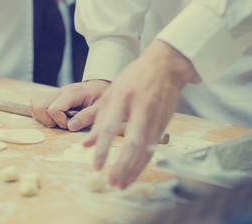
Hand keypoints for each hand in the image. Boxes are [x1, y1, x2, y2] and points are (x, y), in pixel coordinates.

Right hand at [29, 80, 109, 130]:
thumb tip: (71, 126)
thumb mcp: (100, 108)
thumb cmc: (101, 97)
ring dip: (45, 118)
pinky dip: (43, 115)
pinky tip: (57, 118)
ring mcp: (55, 94)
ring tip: (60, 120)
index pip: (53, 109)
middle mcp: (60, 91)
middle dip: (49, 121)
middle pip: (39, 107)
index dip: (61, 122)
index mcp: (72, 93)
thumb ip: (87, 117)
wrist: (100, 87)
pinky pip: (38, 105)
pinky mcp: (52, 97)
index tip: (72, 124)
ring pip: (35, 105)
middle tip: (64, 123)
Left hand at [83, 40, 199, 188]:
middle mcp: (141, 108)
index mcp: (122, 97)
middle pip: (133, 142)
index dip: (104, 149)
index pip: (111, 127)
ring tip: (122, 184)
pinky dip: (143, 163)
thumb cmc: (134, 79)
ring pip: (146, 149)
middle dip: (122, 166)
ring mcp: (156, 116)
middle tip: (111, 182)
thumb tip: (87, 144)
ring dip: (134, 169)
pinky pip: (153, 147)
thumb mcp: (112, 93)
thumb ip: (99, 119)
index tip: (96, 166)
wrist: (164, 67)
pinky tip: (134, 173)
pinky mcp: (164, 123)